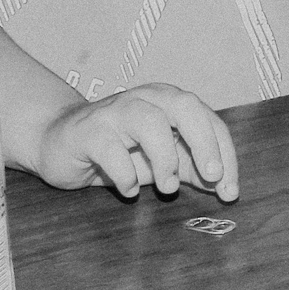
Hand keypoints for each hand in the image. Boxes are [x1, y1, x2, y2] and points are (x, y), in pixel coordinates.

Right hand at [31, 83, 238, 199]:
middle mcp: (146, 99)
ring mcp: (115, 112)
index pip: (210, 121)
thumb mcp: (162, 161)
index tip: (230, 189)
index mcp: (171, 102)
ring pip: (149, 121)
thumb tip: (226, 188)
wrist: (58, 143)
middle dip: (205, 142)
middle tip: (213, 176)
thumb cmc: (117, 150)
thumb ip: (193, 169)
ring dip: (165, 158)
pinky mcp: (88, 131)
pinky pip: (110, 148)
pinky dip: (124, 173)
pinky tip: (128, 191)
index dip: (225, 154)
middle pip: (185, 108)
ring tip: (167, 187)